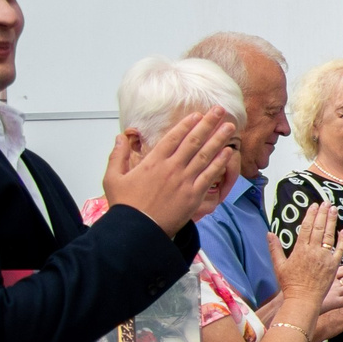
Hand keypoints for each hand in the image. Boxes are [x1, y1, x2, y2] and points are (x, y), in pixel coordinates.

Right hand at [102, 106, 239, 233]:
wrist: (137, 230)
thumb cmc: (125, 206)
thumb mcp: (112, 178)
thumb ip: (117, 155)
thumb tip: (119, 137)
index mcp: (153, 162)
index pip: (174, 137)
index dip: (187, 124)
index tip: (198, 114)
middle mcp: (172, 167)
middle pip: (194, 140)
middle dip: (208, 124)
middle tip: (219, 111)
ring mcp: (185, 180)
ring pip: (205, 155)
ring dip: (218, 139)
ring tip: (229, 126)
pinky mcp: (194, 195)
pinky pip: (210, 175)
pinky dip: (220, 162)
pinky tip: (228, 152)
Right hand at [275, 203, 342, 303]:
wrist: (303, 299)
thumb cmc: (289, 284)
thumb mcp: (279, 266)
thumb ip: (275, 248)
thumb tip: (269, 233)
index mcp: (300, 250)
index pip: (306, 227)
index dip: (311, 215)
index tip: (314, 205)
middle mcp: (313, 251)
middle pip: (319, 228)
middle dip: (323, 214)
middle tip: (327, 202)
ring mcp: (325, 258)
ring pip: (330, 235)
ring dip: (332, 221)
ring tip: (334, 209)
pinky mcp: (334, 265)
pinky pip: (340, 249)